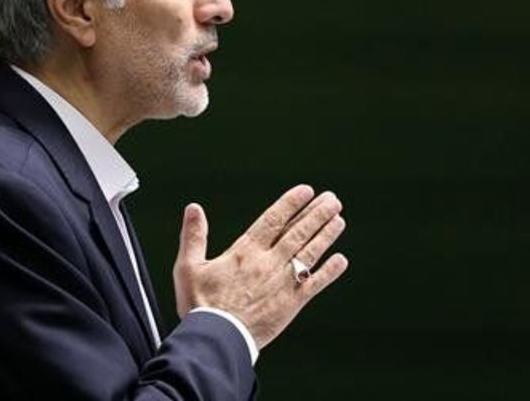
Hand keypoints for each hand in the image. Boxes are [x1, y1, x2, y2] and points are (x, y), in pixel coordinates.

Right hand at [172, 185, 348, 348]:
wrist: (216, 340)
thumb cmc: (200, 305)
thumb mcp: (188, 267)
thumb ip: (194, 236)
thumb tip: (193, 208)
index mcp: (245, 251)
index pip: (273, 219)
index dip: (291, 203)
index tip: (307, 190)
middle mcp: (268, 262)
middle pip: (298, 232)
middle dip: (317, 214)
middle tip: (333, 200)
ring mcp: (283, 282)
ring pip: (310, 252)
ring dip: (326, 235)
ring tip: (339, 219)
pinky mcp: (292, 303)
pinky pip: (315, 284)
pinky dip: (329, 272)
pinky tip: (341, 260)